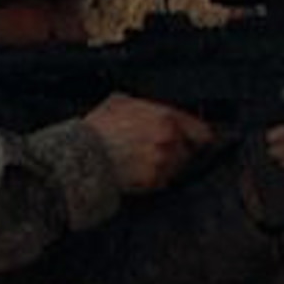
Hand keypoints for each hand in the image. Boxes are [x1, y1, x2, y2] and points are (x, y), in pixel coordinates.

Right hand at [83, 94, 213, 192]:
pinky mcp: (154, 181)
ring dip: (164, 166)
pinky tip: (134, 170)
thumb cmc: (98, 128)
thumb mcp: (121, 102)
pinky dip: (151, 179)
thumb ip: (147, 106)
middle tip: (152, 150)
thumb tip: (156, 110)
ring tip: (139, 160)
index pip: (200, 131)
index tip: (198, 140)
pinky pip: (160, 181)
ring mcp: (163, 163)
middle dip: (176, 151)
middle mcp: (170, 141)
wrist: (83, 155)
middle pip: (187, 151)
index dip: (198, 135)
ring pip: (174, 167)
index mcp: (166, 118)